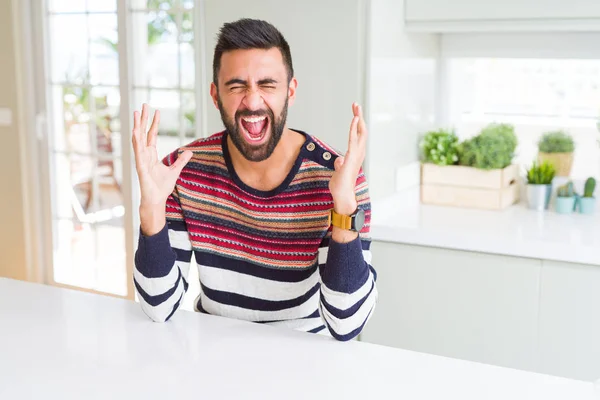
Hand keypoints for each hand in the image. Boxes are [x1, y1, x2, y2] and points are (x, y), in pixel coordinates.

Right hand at [132, 104, 191, 234]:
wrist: (156, 199)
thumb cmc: (161, 187)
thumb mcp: (175, 171)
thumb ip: (181, 161)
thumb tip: (189, 152)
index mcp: (151, 155)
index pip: (152, 135)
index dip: (154, 123)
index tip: (156, 111)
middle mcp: (144, 155)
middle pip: (143, 133)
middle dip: (143, 119)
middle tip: (142, 105)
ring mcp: (141, 160)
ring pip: (138, 139)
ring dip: (137, 126)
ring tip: (137, 113)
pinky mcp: (140, 167)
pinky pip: (138, 152)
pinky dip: (136, 142)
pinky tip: (135, 132)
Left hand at [329, 102, 367, 214]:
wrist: (343, 196)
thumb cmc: (341, 185)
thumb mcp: (339, 171)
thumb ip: (341, 164)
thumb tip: (339, 160)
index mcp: (356, 155)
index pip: (358, 136)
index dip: (357, 124)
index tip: (355, 113)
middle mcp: (359, 153)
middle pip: (362, 131)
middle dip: (359, 117)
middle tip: (356, 105)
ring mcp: (356, 155)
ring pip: (359, 133)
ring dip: (358, 119)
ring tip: (356, 108)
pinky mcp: (351, 158)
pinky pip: (353, 140)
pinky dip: (354, 129)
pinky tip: (354, 120)